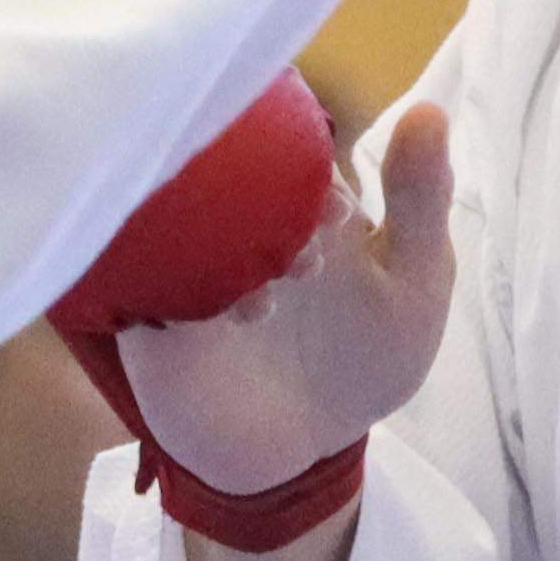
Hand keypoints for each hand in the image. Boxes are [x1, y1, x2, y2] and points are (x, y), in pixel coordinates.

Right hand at [118, 102, 455, 504]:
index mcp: (294, 189)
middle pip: (218, 159)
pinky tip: (236, 320)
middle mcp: (232, 211)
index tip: (337, 214)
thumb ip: (420, 201)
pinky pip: (131, 266)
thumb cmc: (362, 358)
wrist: (299, 450)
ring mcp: (184, 255)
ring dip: (221, 245)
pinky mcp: (144, 304)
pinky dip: (180, 282)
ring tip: (267, 307)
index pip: (282, 132)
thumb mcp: (414, 283)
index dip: (305, 158)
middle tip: (305, 261)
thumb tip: (428, 111)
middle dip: (257, 199)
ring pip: (173, 207)